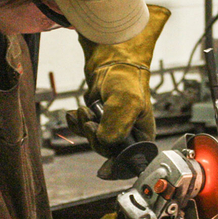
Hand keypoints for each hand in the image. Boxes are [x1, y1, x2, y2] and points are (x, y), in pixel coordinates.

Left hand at [66, 5, 170, 156]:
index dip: (115, 159)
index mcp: (142, 135)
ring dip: (84, 127)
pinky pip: (85, 130)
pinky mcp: (99, 118)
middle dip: (95, 136)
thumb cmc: (126, 77)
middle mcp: (129, 133)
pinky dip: (77, 122)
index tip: (102, 148)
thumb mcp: (126, 103)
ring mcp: (113, 126)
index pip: (129, 160)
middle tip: (91, 121)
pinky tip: (75, 113)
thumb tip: (104, 141)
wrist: (111, 58)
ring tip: (85, 110)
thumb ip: (117, 127)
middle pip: (107, 151)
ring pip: (94, 140)